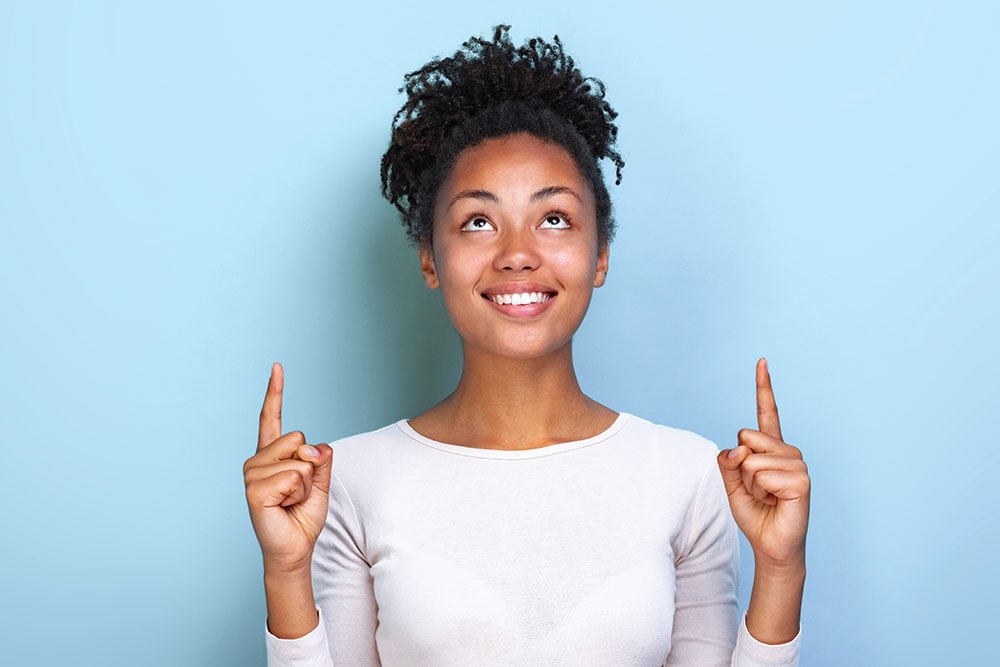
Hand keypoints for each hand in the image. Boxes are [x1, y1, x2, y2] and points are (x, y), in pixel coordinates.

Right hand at [244, 363, 333, 573]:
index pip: (272, 418)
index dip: (274, 392)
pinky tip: (284, 506)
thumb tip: (312, 447)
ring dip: (307, 483)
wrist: (294, 548)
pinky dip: (299, 493)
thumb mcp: (321, 481)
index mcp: (271, 455)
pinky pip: (294, 476)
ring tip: (291, 501)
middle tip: (299, 492)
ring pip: (300, 460)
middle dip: (312, 467)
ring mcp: (252, 474)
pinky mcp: (254, 490)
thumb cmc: (303, 516)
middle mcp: (258, 460)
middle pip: (300, 439)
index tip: (277, 367)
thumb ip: (321, 458)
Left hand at [717, 358, 809, 571]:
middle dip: (741, 468)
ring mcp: (797, 463)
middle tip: (757, 489)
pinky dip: (762, 491)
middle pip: (746, 438)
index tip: (762, 361)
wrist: (771, 543)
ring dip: (752, 484)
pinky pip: (764, 474)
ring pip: (752, 460)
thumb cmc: (755, 513)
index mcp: (770, 448)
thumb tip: (738, 448)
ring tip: (767, 497)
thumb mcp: (731, 484)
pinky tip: (776, 501)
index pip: (766, 413)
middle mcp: (786, 450)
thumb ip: (727, 462)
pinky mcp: (802, 480)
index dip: (763, 387)